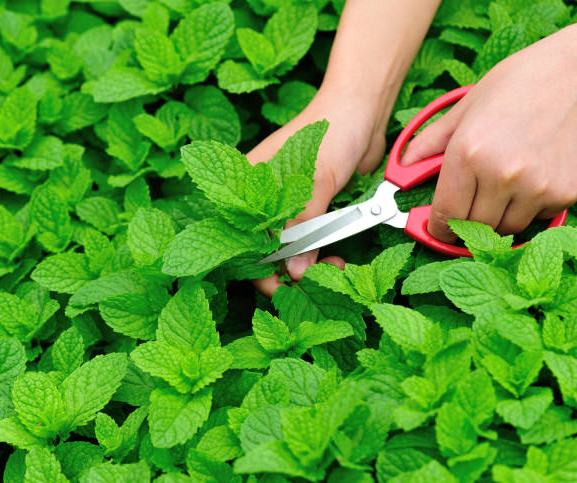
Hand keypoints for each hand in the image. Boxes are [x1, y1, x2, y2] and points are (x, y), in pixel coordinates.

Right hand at [247, 88, 386, 296]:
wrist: (364, 110)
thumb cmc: (332, 132)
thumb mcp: (316, 179)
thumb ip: (304, 226)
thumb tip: (296, 271)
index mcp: (246, 186)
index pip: (240, 238)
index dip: (257, 267)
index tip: (281, 286)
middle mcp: (262, 199)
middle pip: (265, 249)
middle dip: (287, 271)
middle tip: (314, 282)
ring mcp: (288, 204)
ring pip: (291, 249)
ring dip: (309, 265)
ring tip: (334, 267)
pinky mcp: (313, 209)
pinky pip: (312, 240)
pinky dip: (323, 253)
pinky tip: (338, 258)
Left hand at [401, 25, 576, 242]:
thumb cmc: (519, 82)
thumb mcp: (466, 107)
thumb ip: (430, 143)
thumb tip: (401, 167)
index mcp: (469, 154)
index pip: (445, 215)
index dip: (437, 228)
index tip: (437, 228)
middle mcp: (502, 175)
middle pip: (475, 228)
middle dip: (466, 222)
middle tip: (467, 206)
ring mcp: (538, 186)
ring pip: (507, 228)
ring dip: (497, 217)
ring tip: (499, 188)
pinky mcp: (567, 191)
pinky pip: (538, 217)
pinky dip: (529, 207)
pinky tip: (529, 178)